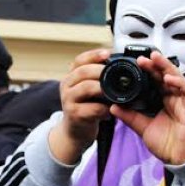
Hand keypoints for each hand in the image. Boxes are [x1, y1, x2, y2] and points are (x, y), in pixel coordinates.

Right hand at [49, 49, 111, 163]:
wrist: (74, 132)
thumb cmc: (86, 108)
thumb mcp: (88, 90)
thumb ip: (97, 78)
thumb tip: (117, 64)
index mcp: (71, 76)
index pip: (80, 60)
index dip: (94, 55)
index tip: (108, 53)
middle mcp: (66, 85)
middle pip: (83, 72)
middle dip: (101, 70)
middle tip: (116, 73)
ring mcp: (68, 100)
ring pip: (86, 88)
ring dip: (103, 88)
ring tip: (115, 92)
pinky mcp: (74, 115)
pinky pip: (92, 108)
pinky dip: (104, 109)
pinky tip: (111, 111)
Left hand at [111, 51, 184, 164]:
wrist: (179, 159)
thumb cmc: (166, 143)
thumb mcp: (142, 127)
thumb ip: (129, 116)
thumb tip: (112, 107)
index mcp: (163, 99)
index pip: (155, 80)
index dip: (147, 70)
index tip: (134, 64)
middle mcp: (174, 97)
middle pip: (165, 75)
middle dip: (155, 64)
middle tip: (142, 58)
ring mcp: (183, 101)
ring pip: (176, 77)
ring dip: (166, 67)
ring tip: (155, 59)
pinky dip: (179, 83)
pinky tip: (169, 79)